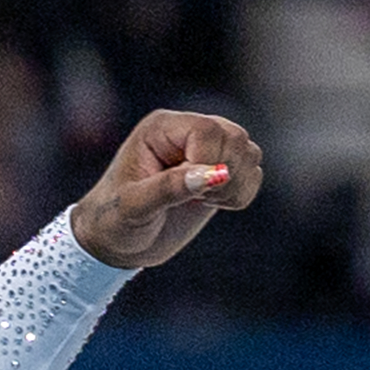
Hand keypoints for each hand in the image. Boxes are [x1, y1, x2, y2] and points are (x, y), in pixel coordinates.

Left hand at [73, 105, 264, 265]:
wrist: (119, 241)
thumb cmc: (115, 220)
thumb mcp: (135, 207)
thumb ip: (170, 188)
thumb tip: (214, 173)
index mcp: (161, 128)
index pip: (207, 130)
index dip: (208, 162)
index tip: (191, 192)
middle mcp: (187, 132)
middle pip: (235, 137)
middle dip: (226, 174)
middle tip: (198, 197)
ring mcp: (206, 150)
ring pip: (250, 153)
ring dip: (236, 185)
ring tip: (203, 200)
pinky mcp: (221, 172)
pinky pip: (254, 175)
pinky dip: (241, 195)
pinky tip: (211, 203)